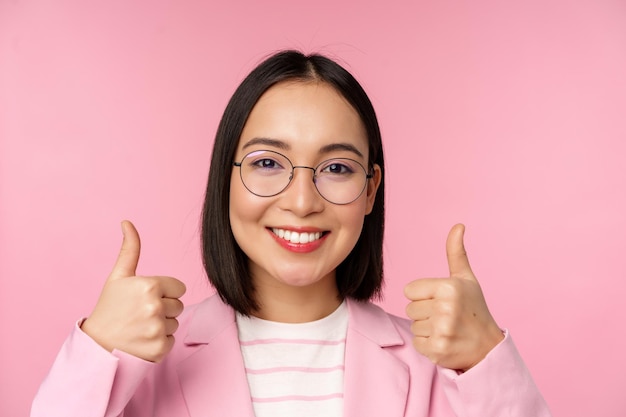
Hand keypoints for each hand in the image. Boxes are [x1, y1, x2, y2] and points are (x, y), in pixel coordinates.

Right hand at [81, 220, 185, 361]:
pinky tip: (142, 339)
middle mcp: (155, 306)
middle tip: (140, 313)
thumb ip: (130, 249)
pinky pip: (172, 340)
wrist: (97, 345)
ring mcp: (158, 328)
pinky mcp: (160, 348)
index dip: (164, 292)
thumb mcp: (118, 276)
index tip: (145, 298)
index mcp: (149, 285)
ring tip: (140, 326)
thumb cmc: (109, 308)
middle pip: (178, 305)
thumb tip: (127, 222)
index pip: (179, 287)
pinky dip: (160, 341)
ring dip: (162, 325)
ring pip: (175, 322)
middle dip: (163, 308)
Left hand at [404, 224, 503, 370]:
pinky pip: (416, 342)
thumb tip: (458, 225)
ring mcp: (442, 330)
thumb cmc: (474, 309)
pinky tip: (444, 341)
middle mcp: (445, 308)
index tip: (441, 301)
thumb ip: (456, 252)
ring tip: (447, 329)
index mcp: (448, 287)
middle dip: (425, 313)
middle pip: (409, 309)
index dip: (423, 296)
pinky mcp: (437, 349)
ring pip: (413, 326)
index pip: (409, 290)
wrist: (488, 347)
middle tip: (446, 317)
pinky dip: (427, 345)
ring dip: (426, 329)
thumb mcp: (466, 279)